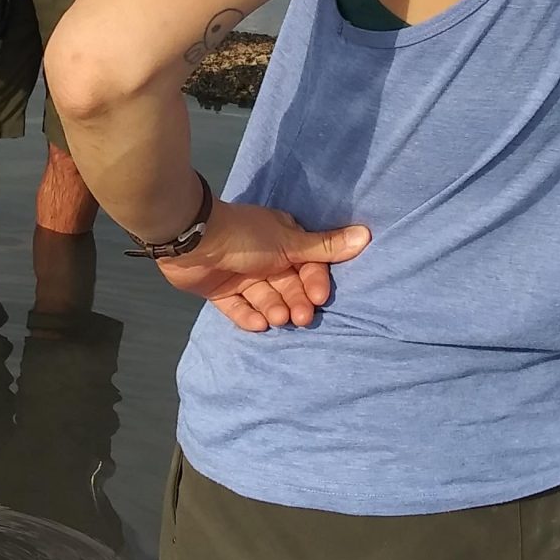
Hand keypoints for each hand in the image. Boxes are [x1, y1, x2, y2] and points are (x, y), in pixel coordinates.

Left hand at [156, 199, 370, 330]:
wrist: (192, 238)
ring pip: (264, 298)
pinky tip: (256, 324)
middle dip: (295, 301)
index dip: (314, 282)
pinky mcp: (219, 291)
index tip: (318, 296)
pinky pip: (237, 308)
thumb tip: (367, 235)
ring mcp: (240, 274)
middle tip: (299, 318)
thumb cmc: (246, 237)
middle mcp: (264, 258)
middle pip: (287, 285)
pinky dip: (247, 316)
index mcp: (282, 240)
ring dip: (273, 309)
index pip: (306, 266)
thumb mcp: (289, 242)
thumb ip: (325, 247)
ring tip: (276, 317)